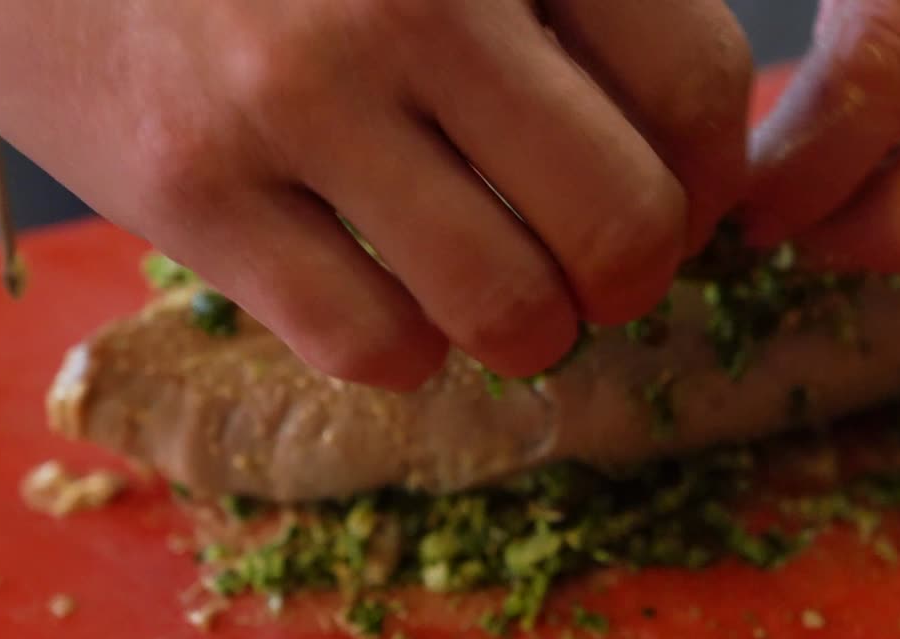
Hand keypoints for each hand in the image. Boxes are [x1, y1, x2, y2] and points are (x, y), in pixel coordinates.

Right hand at [0, 0, 751, 387]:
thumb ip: (575, 20)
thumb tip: (690, 175)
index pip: (695, 85)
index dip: (709, 180)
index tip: (678, 203)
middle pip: (624, 223)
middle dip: (630, 280)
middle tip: (594, 268)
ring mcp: (291, 95)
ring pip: (509, 310)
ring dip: (526, 330)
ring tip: (497, 288)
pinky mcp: (190, 189)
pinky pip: (374, 346)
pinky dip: (408, 346)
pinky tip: (387, 291)